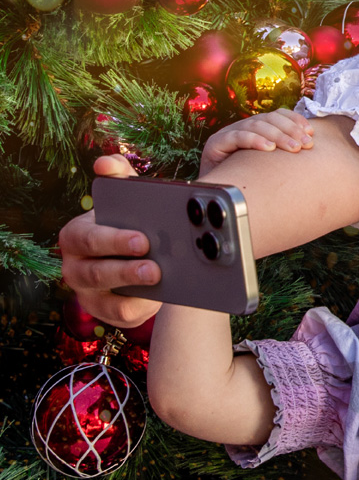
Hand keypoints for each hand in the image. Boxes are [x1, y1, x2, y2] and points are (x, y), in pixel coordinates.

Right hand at [58, 155, 158, 327]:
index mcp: (77, 236)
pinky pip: (122, 316)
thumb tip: (105, 163)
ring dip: (135, 292)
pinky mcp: (106, 312)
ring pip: (109, 298)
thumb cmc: (127, 223)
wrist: (133, 255)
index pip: (89, 239)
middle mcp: (76, 267)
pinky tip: (160, 300)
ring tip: (160, 282)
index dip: (114, 240)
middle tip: (156, 266)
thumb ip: (118, 176)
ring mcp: (89, 293)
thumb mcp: (123, 199)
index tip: (143, 239)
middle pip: (98, 272)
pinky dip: (142, 309)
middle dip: (127, 270)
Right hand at [200, 108, 313, 176]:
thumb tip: (313, 149)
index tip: (311, 132)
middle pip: (269, 119)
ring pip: (255, 126)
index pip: (278, 115)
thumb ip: (287, 154)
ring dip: (277, 136)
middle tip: (305, 145)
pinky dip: (254, 140)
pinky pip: (236, 137)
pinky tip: (269, 148)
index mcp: (257, 128)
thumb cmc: (250, 181)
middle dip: (290, 130)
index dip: (295, 120)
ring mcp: (228, 134)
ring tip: (293, 148)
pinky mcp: (215, 144)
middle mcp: (242, 127)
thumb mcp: (271, 165)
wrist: (219, 196)